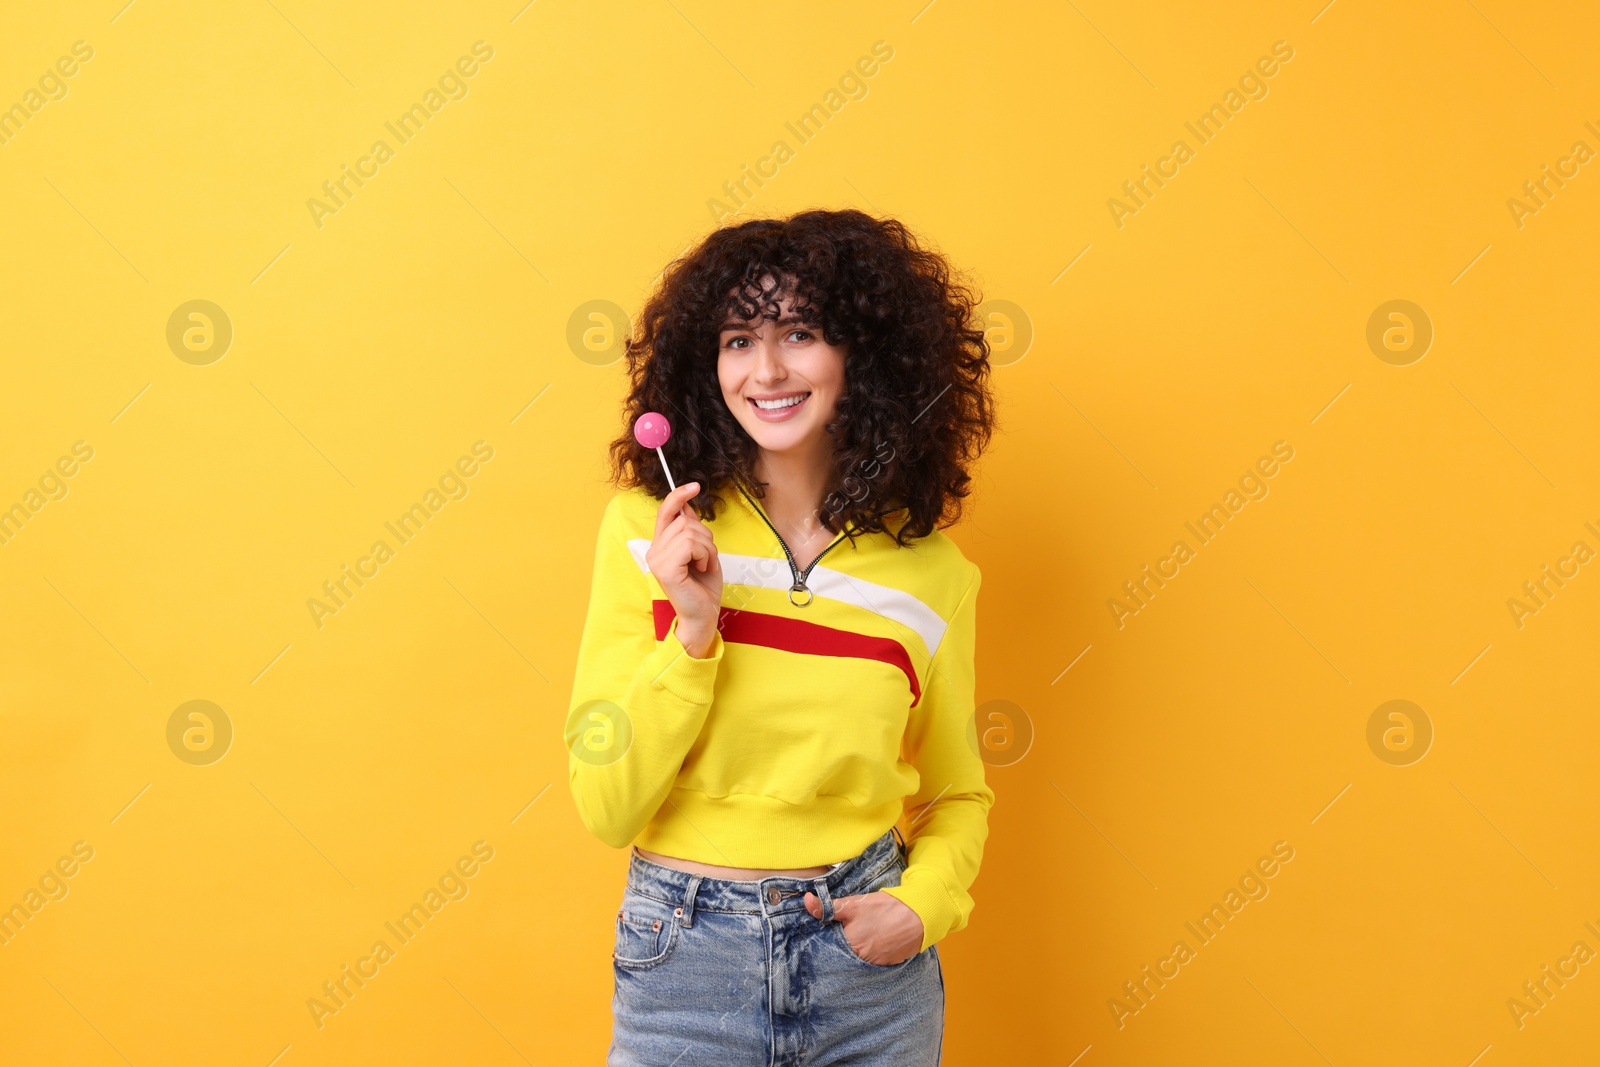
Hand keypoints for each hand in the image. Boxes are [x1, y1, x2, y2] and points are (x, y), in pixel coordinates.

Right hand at [644, 482, 721, 657]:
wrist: (704, 615)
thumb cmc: (703, 587)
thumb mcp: (701, 552)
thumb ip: (691, 531)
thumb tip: (687, 505)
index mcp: (661, 546)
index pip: (665, 512)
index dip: (678, 495)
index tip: (695, 486)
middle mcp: (654, 551)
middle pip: (685, 520)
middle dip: (706, 536)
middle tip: (707, 558)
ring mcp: (657, 560)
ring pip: (690, 531)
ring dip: (707, 548)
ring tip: (704, 565)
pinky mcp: (665, 569)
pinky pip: (690, 544)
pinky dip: (704, 555)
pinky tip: (702, 568)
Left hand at [803, 889, 924, 965]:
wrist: (919, 914)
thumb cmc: (886, 908)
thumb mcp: (854, 903)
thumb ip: (828, 906)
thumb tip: (806, 901)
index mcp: (850, 945)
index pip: (829, 948)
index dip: (828, 940)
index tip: (828, 934)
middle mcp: (861, 960)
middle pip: (843, 957)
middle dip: (841, 948)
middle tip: (846, 934)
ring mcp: (876, 965)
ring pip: (858, 961)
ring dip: (856, 953)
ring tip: (861, 938)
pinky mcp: (888, 965)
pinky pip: (873, 964)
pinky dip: (871, 956)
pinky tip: (873, 944)